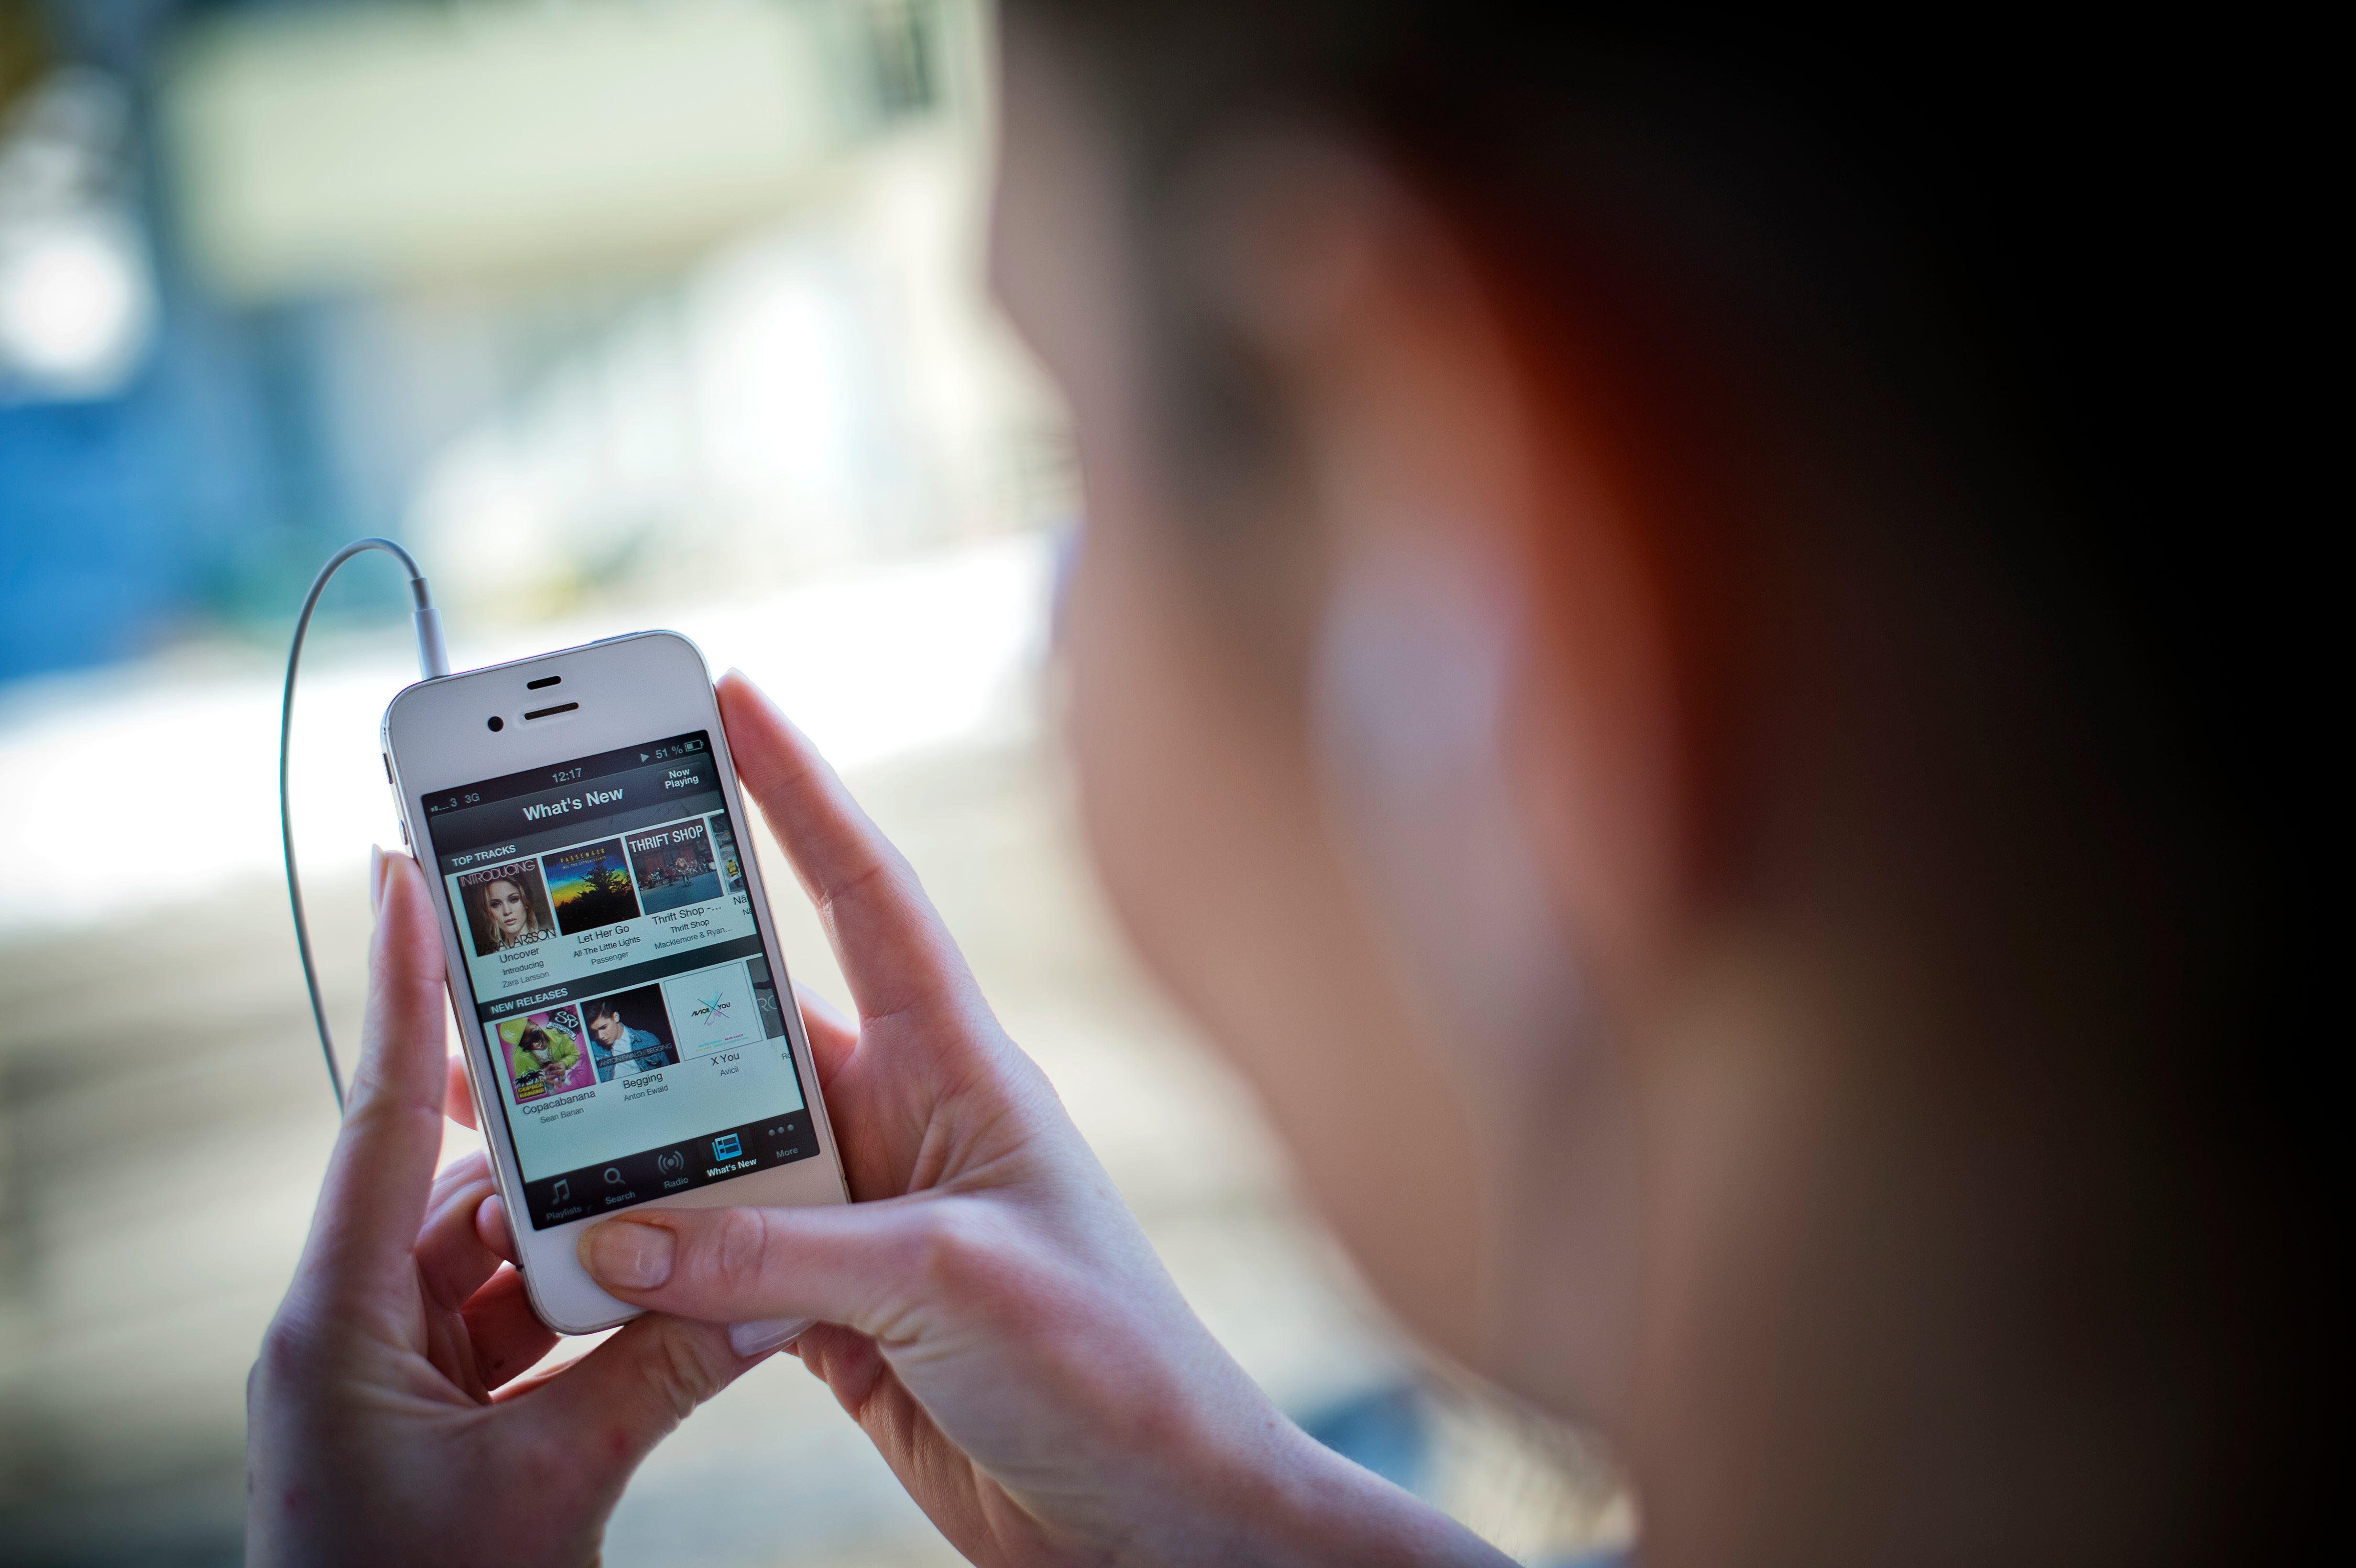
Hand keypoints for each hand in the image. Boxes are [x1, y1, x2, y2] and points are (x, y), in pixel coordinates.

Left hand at [246, 848, 768, 1567]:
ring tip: (674, 1225)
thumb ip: (659, 1376)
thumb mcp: (551, 1484)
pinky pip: (506, 1328)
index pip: (379, 1121)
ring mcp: (385, 1377)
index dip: (401, 991)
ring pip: (494, 1265)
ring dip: (586, 1253)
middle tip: (637, 1081)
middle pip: (458, 1192)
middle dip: (560, 1157)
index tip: (406, 874)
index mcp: (336, 1324)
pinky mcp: (425, 1418)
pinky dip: (579, 1317)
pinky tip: (651, 1313)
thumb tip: (768, 1299)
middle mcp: (349, 1332)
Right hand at [575, 672, 1507, 1567]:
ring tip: (507, 1093)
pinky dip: (643, 1245)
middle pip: (750, 1022)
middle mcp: (905, 1123)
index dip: (800, 792)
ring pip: (713, 1145)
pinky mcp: (831, 1310)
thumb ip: (786, 1257)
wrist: (1152, 1520)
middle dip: (644, 976)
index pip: (866, 896)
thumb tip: (625, 1232)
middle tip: (529, 918)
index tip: (732, 698)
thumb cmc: (1112, 1371)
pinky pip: (712, 1252)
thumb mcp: (954, 1285)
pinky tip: (568, 1228)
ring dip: (626, 1130)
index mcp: (959, 1070)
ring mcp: (864, 1215)